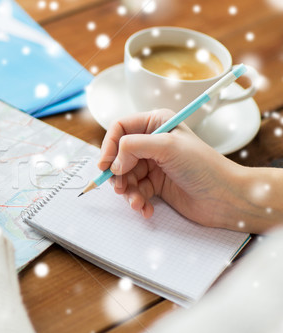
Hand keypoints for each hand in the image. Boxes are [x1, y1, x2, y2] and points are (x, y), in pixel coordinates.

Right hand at [98, 109, 247, 228]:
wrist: (227, 198)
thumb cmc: (205, 167)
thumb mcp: (167, 147)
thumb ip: (134, 146)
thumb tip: (113, 162)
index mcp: (156, 123)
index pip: (120, 129)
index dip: (108, 146)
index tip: (105, 165)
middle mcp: (152, 142)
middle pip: (118, 155)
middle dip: (117, 174)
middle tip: (121, 188)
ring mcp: (153, 164)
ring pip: (124, 176)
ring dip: (127, 192)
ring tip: (137, 202)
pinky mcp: (156, 184)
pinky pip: (135, 192)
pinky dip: (137, 201)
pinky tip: (145, 208)